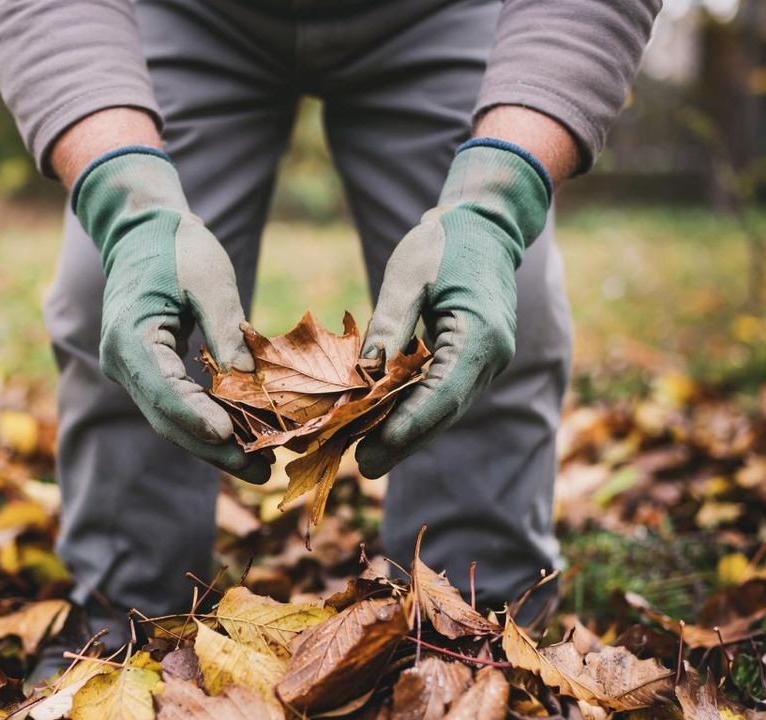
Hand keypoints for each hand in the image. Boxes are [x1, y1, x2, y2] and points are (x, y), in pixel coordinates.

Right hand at [73, 147, 269, 483]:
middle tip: (260, 472)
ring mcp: (132, 370)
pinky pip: (177, 405)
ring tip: (258, 468)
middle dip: (214, 448)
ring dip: (214, 445)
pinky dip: (208, 423)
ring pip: (172, 419)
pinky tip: (243, 439)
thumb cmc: (177, 247)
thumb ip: (227, 328)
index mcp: (130, 337)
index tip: (233, 441)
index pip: (164, 391)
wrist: (142, 231)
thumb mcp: (210, 279)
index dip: (199, 420)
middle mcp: (123, 361)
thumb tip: (249, 380)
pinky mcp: (147, 371)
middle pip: (168, 418)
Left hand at [356, 140, 552, 477]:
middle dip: (404, 440)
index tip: (378, 448)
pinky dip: (416, 410)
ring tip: (368, 455)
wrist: (484, 227)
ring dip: (409, 431)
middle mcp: (490, 356)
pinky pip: (444, 393)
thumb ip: (390, 324)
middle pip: (445, 410)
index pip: (443, 392)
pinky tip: (385, 425)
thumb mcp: (409, 277)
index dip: (410, 423)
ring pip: (444, 407)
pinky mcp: (473, 360)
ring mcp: (486, 362)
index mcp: (480, 335)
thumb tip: (366, 372)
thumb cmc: (444, 245)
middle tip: (364, 466)